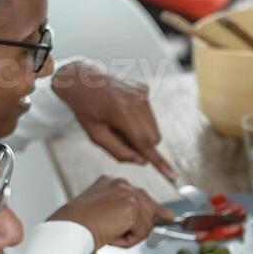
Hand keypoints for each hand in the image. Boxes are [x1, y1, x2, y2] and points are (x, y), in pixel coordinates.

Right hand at [49, 176, 173, 247]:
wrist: (68, 228)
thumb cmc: (78, 225)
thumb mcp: (103, 213)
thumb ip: (122, 211)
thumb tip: (147, 221)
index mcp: (112, 183)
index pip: (141, 196)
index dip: (154, 210)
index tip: (166, 216)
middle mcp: (122, 184)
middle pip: (149, 208)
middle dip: (145, 225)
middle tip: (129, 232)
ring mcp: (128, 193)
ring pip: (146, 223)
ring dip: (130, 235)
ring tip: (109, 233)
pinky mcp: (131, 207)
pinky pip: (142, 232)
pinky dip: (129, 240)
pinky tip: (112, 235)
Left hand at [51, 60, 176, 179]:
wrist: (79, 77)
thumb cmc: (84, 108)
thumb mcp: (95, 135)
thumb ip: (119, 152)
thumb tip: (142, 162)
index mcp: (122, 112)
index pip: (145, 144)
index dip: (159, 162)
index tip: (173, 176)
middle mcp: (136, 101)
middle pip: (153, 138)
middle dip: (142, 145)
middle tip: (119, 137)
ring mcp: (142, 93)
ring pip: (153, 128)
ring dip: (140, 132)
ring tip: (118, 122)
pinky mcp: (144, 89)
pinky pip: (149, 116)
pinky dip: (139, 120)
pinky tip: (121, 111)